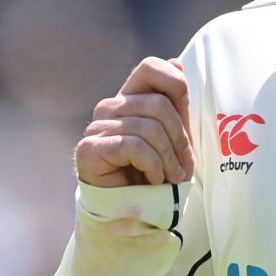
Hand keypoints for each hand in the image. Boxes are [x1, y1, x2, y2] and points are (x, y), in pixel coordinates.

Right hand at [74, 57, 194, 187]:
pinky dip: (152, 166)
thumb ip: (175, 103)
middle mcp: (109, 107)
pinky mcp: (89, 149)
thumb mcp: (173, 136)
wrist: (132, 213)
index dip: (175, 86)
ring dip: (168, 159)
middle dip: (179, 139)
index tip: (185, 119)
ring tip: (170, 178)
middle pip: (158, 105)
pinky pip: (133, 147)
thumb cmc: (155, 174)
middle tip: (181, 166)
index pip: (150, 67)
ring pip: (149, 128)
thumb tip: (176, 63)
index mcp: (129, 98)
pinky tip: (152, 180)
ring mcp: (96, 127)